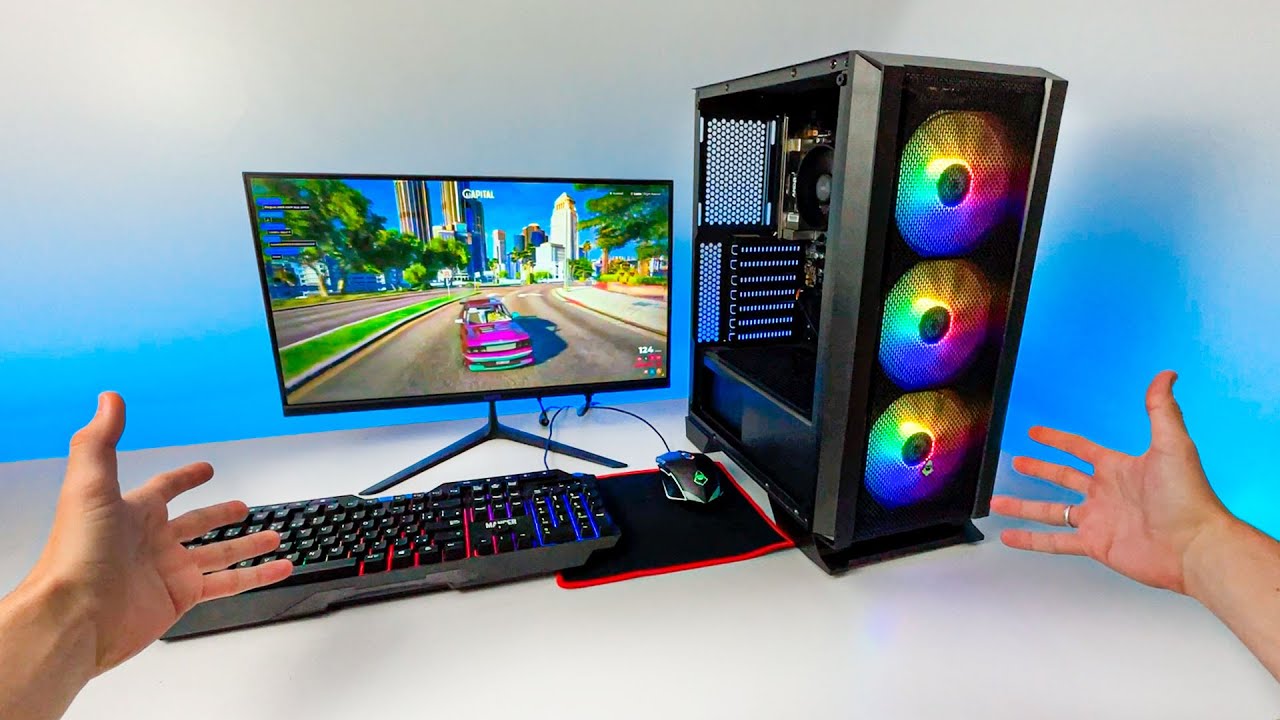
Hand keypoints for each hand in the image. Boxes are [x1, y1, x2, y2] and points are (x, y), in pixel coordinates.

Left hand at [20, 392, 291, 673]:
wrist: (74, 616)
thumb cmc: (76, 552)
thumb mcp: (88, 485)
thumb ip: (99, 440)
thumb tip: (108, 399)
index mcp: (133, 513)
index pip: (165, 489)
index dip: (186, 477)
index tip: (206, 470)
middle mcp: (152, 541)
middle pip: (197, 524)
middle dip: (220, 515)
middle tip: (243, 507)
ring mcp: (169, 571)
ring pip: (219, 554)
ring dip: (248, 546)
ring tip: (274, 538)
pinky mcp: (181, 598)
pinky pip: (228, 584)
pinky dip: (256, 577)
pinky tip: (279, 568)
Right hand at [991, 371, 1233, 593]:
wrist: (1195, 545)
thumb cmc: (1187, 495)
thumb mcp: (1172, 445)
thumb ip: (1161, 410)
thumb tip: (1166, 375)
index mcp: (1118, 469)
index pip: (1080, 450)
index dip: (1056, 440)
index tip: (1035, 433)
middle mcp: (1104, 493)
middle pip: (1062, 479)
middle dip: (1038, 470)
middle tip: (1016, 463)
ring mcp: (1098, 521)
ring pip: (1051, 511)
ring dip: (1023, 507)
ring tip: (996, 502)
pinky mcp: (1095, 545)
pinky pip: (1055, 541)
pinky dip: (1031, 540)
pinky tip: (1010, 537)